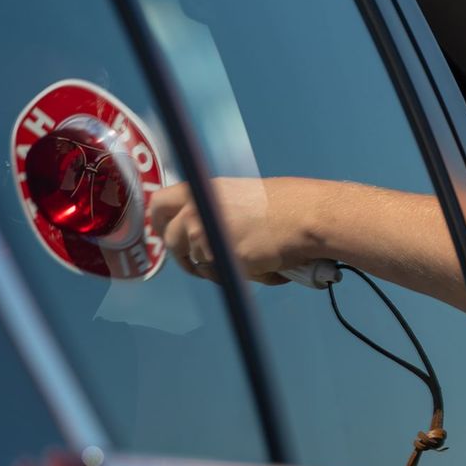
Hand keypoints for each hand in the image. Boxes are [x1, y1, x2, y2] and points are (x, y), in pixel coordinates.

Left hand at [149, 177, 322, 284]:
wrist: (307, 216)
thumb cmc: (286, 204)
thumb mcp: (239, 195)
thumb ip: (214, 208)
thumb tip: (200, 229)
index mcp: (202, 190)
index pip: (159, 205)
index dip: (160, 222)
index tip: (167, 233)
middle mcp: (197, 211)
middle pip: (170, 240)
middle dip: (183, 255)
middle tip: (203, 260)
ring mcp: (206, 237)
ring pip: (196, 262)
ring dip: (216, 268)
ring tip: (248, 262)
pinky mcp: (222, 259)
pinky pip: (220, 276)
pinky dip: (238, 276)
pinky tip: (262, 268)